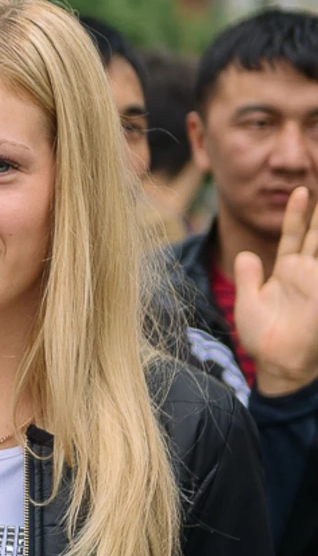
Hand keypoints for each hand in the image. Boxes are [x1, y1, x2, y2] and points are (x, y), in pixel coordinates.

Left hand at [234, 186, 317, 395]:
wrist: (277, 364)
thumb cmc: (263, 338)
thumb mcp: (248, 301)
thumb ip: (247, 276)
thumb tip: (245, 253)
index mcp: (288, 271)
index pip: (294, 235)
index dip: (298, 214)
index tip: (301, 191)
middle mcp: (307, 273)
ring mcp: (317, 282)